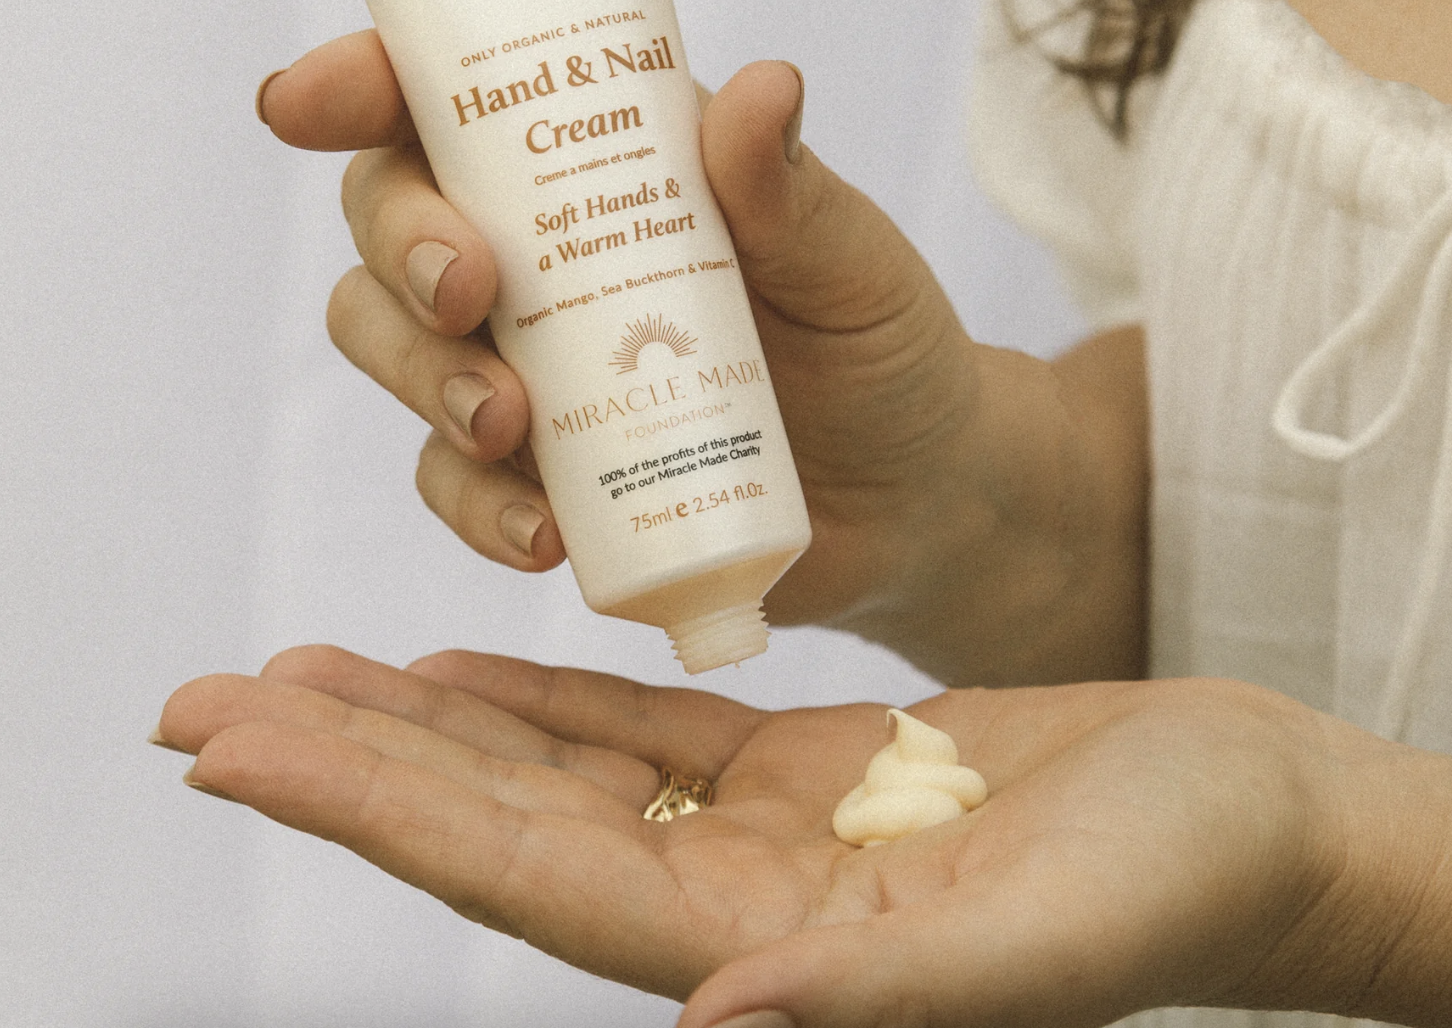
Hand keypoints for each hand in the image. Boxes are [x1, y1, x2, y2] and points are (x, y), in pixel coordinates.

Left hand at [154, 646, 1450, 1024]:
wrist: (1246, 817)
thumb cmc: (1184, 879)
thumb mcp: (1050, 941)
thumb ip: (881, 996)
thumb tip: (709, 1017)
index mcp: (774, 955)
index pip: (529, 882)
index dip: (379, 810)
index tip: (242, 739)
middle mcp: (734, 905)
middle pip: (501, 824)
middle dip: (348, 764)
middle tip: (203, 703)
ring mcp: (758, 833)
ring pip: (547, 772)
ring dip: (416, 724)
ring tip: (292, 675)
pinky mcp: (798, 770)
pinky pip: (634, 728)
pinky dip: (532, 699)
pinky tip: (449, 670)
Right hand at [258, 35, 1146, 683]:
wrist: (912, 498)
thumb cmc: (877, 346)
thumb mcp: (850, 260)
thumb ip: (791, 189)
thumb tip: (762, 89)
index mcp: (599, 163)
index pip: (454, 103)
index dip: (360, 89)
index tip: (308, 102)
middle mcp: (539, 257)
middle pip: (391, 226)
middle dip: (404, 248)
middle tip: (473, 286)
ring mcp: (528, 370)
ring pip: (396, 352)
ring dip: (428, 382)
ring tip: (510, 425)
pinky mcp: (537, 479)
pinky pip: (454, 486)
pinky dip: (477, 509)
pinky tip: (542, 533)